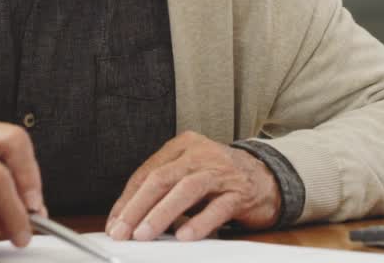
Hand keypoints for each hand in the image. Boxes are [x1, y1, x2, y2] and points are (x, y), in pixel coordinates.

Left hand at [105, 131, 280, 241]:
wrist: (268, 177)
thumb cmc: (220, 178)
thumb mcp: (189, 174)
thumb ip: (164, 190)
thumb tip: (130, 218)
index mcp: (183, 146)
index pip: (147, 172)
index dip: (128, 199)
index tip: (115, 222)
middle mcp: (201, 153)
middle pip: (162, 178)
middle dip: (138, 207)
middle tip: (122, 231)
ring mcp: (221, 171)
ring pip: (186, 190)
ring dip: (161, 214)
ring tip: (144, 234)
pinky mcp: (240, 192)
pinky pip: (216, 208)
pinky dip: (198, 223)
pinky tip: (184, 236)